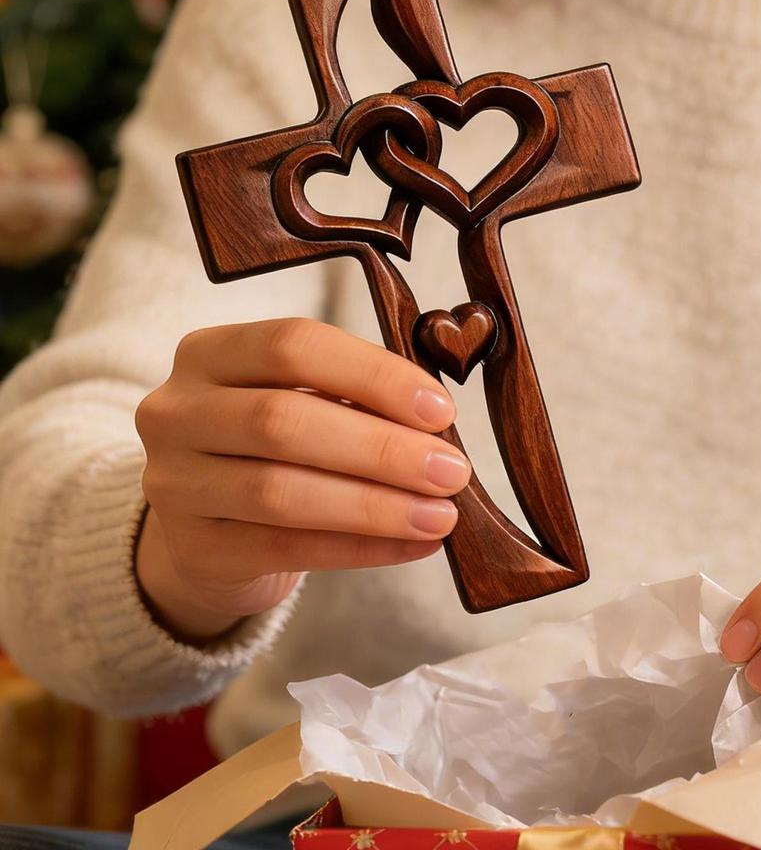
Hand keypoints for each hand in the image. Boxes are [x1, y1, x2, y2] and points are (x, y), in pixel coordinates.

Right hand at [135, 318, 470, 642]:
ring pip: (281, 492)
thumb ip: (354, 400)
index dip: (374, 375)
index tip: (440, 410)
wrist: (203, 528)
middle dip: (381, 448)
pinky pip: (287, 549)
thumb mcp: (298, 400)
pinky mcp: (194, 549)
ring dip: (375, 504)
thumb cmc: (270, 447)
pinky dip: (361, 548)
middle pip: (285, 421)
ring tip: (440, 515)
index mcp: (210, 353)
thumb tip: (438, 425)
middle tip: (450, 470)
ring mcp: (174, 484)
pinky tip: (413, 545)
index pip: (294, 346)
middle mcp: (176, 411)